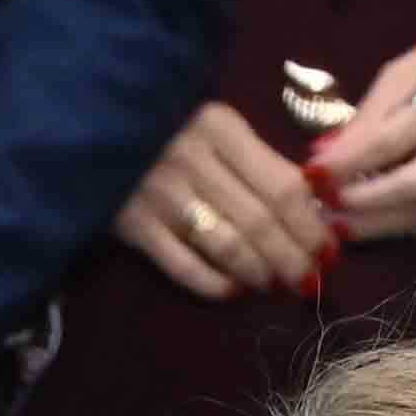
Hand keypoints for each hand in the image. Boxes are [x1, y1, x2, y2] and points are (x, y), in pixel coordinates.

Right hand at [112, 100, 337, 302]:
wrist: (86, 126)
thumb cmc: (163, 125)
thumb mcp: (212, 124)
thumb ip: (255, 159)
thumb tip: (312, 204)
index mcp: (221, 127)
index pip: (283, 185)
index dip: (311, 224)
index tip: (329, 249)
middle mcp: (193, 158)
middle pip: (260, 220)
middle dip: (292, 257)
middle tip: (309, 280)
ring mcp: (159, 193)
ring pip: (225, 245)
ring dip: (259, 272)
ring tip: (277, 285)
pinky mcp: (131, 224)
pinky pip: (181, 264)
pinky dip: (212, 283)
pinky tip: (232, 291)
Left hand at [309, 17, 415, 241]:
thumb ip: (377, 105)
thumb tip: (329, 150)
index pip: (394, 135)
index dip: (350, 161)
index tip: (314, 173)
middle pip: (414, 182)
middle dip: (361, 202)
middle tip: (322, 208)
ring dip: (379, 224)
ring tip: (339, 224)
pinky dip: (407, 225)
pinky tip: (377, 223)